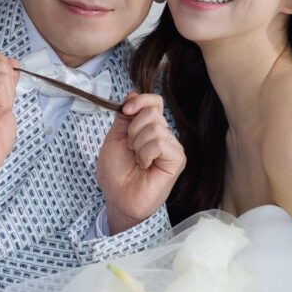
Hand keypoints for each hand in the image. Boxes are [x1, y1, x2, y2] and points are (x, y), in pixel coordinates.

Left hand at [96, 92, 185, 233]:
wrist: (118, 198)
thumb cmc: (116, 173)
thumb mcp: (114, 137)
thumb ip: (125, 116)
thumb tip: (134, 93)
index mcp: (149, 127)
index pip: (154, 101)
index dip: (139, 101)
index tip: (126, 112)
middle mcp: (164, 134)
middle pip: (152, 112)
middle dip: (133, 130)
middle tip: (130, 149)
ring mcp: (172, 146)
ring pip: (155, 127)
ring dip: (138, 145)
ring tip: (138, 160)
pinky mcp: (177, 159)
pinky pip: (160, 143)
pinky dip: (146, 154)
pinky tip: (145, 166)